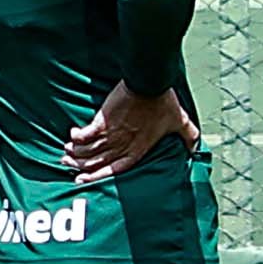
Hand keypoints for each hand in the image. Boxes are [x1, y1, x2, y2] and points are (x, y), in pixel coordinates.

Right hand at [63, 81, 196, 184]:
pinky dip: (78, 137)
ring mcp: (113, 134)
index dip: (100, 176)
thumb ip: (188, 137)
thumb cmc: (164, 103)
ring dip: (76, 154)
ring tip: (66, 154)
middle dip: (82, 166)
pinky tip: (72, 136)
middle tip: (68, 165)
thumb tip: (196, 148)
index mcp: (139, 149)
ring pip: (90, 150)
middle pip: (98, 161)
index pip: (117, 169)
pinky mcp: (104, 120)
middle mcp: (124, 145)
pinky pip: (87, 134)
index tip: (85, 179)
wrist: (149, 84)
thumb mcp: (180, 122)